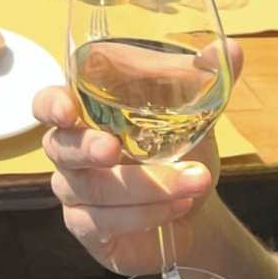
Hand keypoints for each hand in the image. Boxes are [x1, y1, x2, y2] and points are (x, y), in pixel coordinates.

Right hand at [36, 40, 244, 274]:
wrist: (197, 213)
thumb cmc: (180, 152)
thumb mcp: (198, 115)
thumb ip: (209, 81)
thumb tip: (230, 49)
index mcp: (87, 113)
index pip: (48, 104)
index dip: (50, 105)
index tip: (67, 109)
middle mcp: (71, 152)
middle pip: (59, 148)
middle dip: (88, 148)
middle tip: (115, 148)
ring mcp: (76, 193)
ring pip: (92, 190)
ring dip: (144, 186)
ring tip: (193, 181)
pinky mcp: (88, 229)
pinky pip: (103, 222)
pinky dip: (144, 214)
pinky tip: (176, 206)